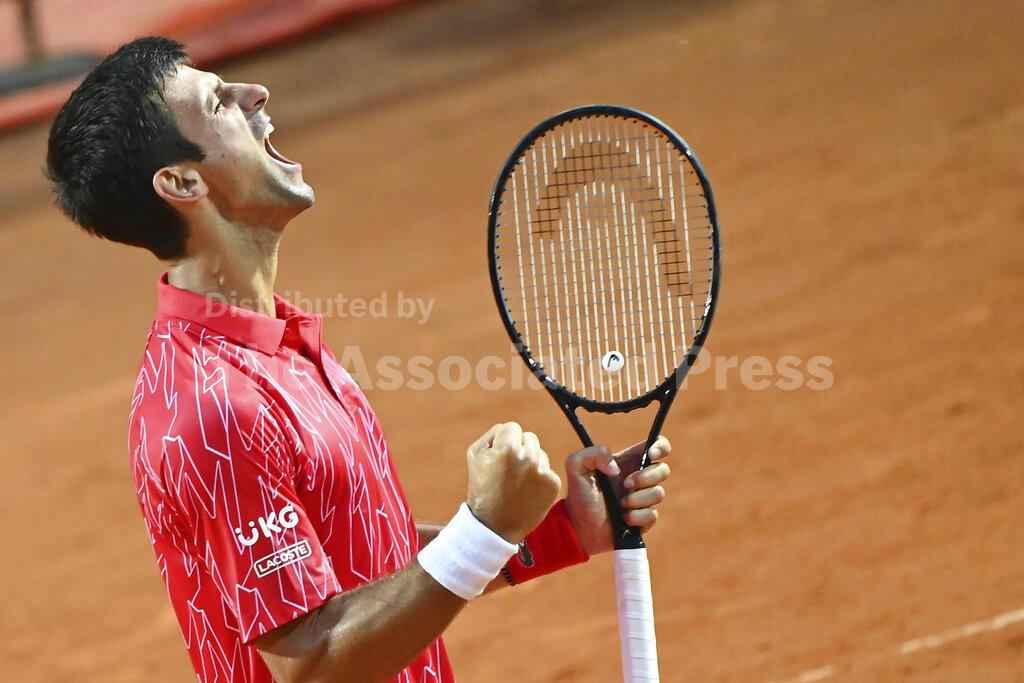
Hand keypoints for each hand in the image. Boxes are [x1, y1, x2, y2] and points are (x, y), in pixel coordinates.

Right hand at [466, 422, 561, 543]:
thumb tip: (507, 429)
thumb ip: (492, 435)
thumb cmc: (482, 489)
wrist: (495, 526)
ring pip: (540, 453)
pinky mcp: (553, 484)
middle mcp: (528, 456)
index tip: (500, 456)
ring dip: (531, 463)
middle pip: (529, 438)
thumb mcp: (475, 456)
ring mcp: (542, 471)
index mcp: (508, 447)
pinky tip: (527, 491)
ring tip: (517, 482)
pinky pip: (547, 470)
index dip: (504, 441)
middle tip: (509, 470)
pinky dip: (539, 479)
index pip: (512, 427)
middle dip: (520, 449)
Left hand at [564, 436, 671, 555]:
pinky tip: (623, 518)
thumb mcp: (576, 466)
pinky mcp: (644, 519)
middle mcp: (639, 478)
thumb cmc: (579, 495)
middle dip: (646, 477)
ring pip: (659, 493)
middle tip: (626, 484)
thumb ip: (595, 453)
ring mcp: (643, 499)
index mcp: (627, 461)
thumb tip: (617, 469)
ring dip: (639, 499)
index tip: (650, 455)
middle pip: (663, 470)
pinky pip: (652, 514)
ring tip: (621, 504)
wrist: (578, 528)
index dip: (660, 447)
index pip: (656, 445)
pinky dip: (637, 516)